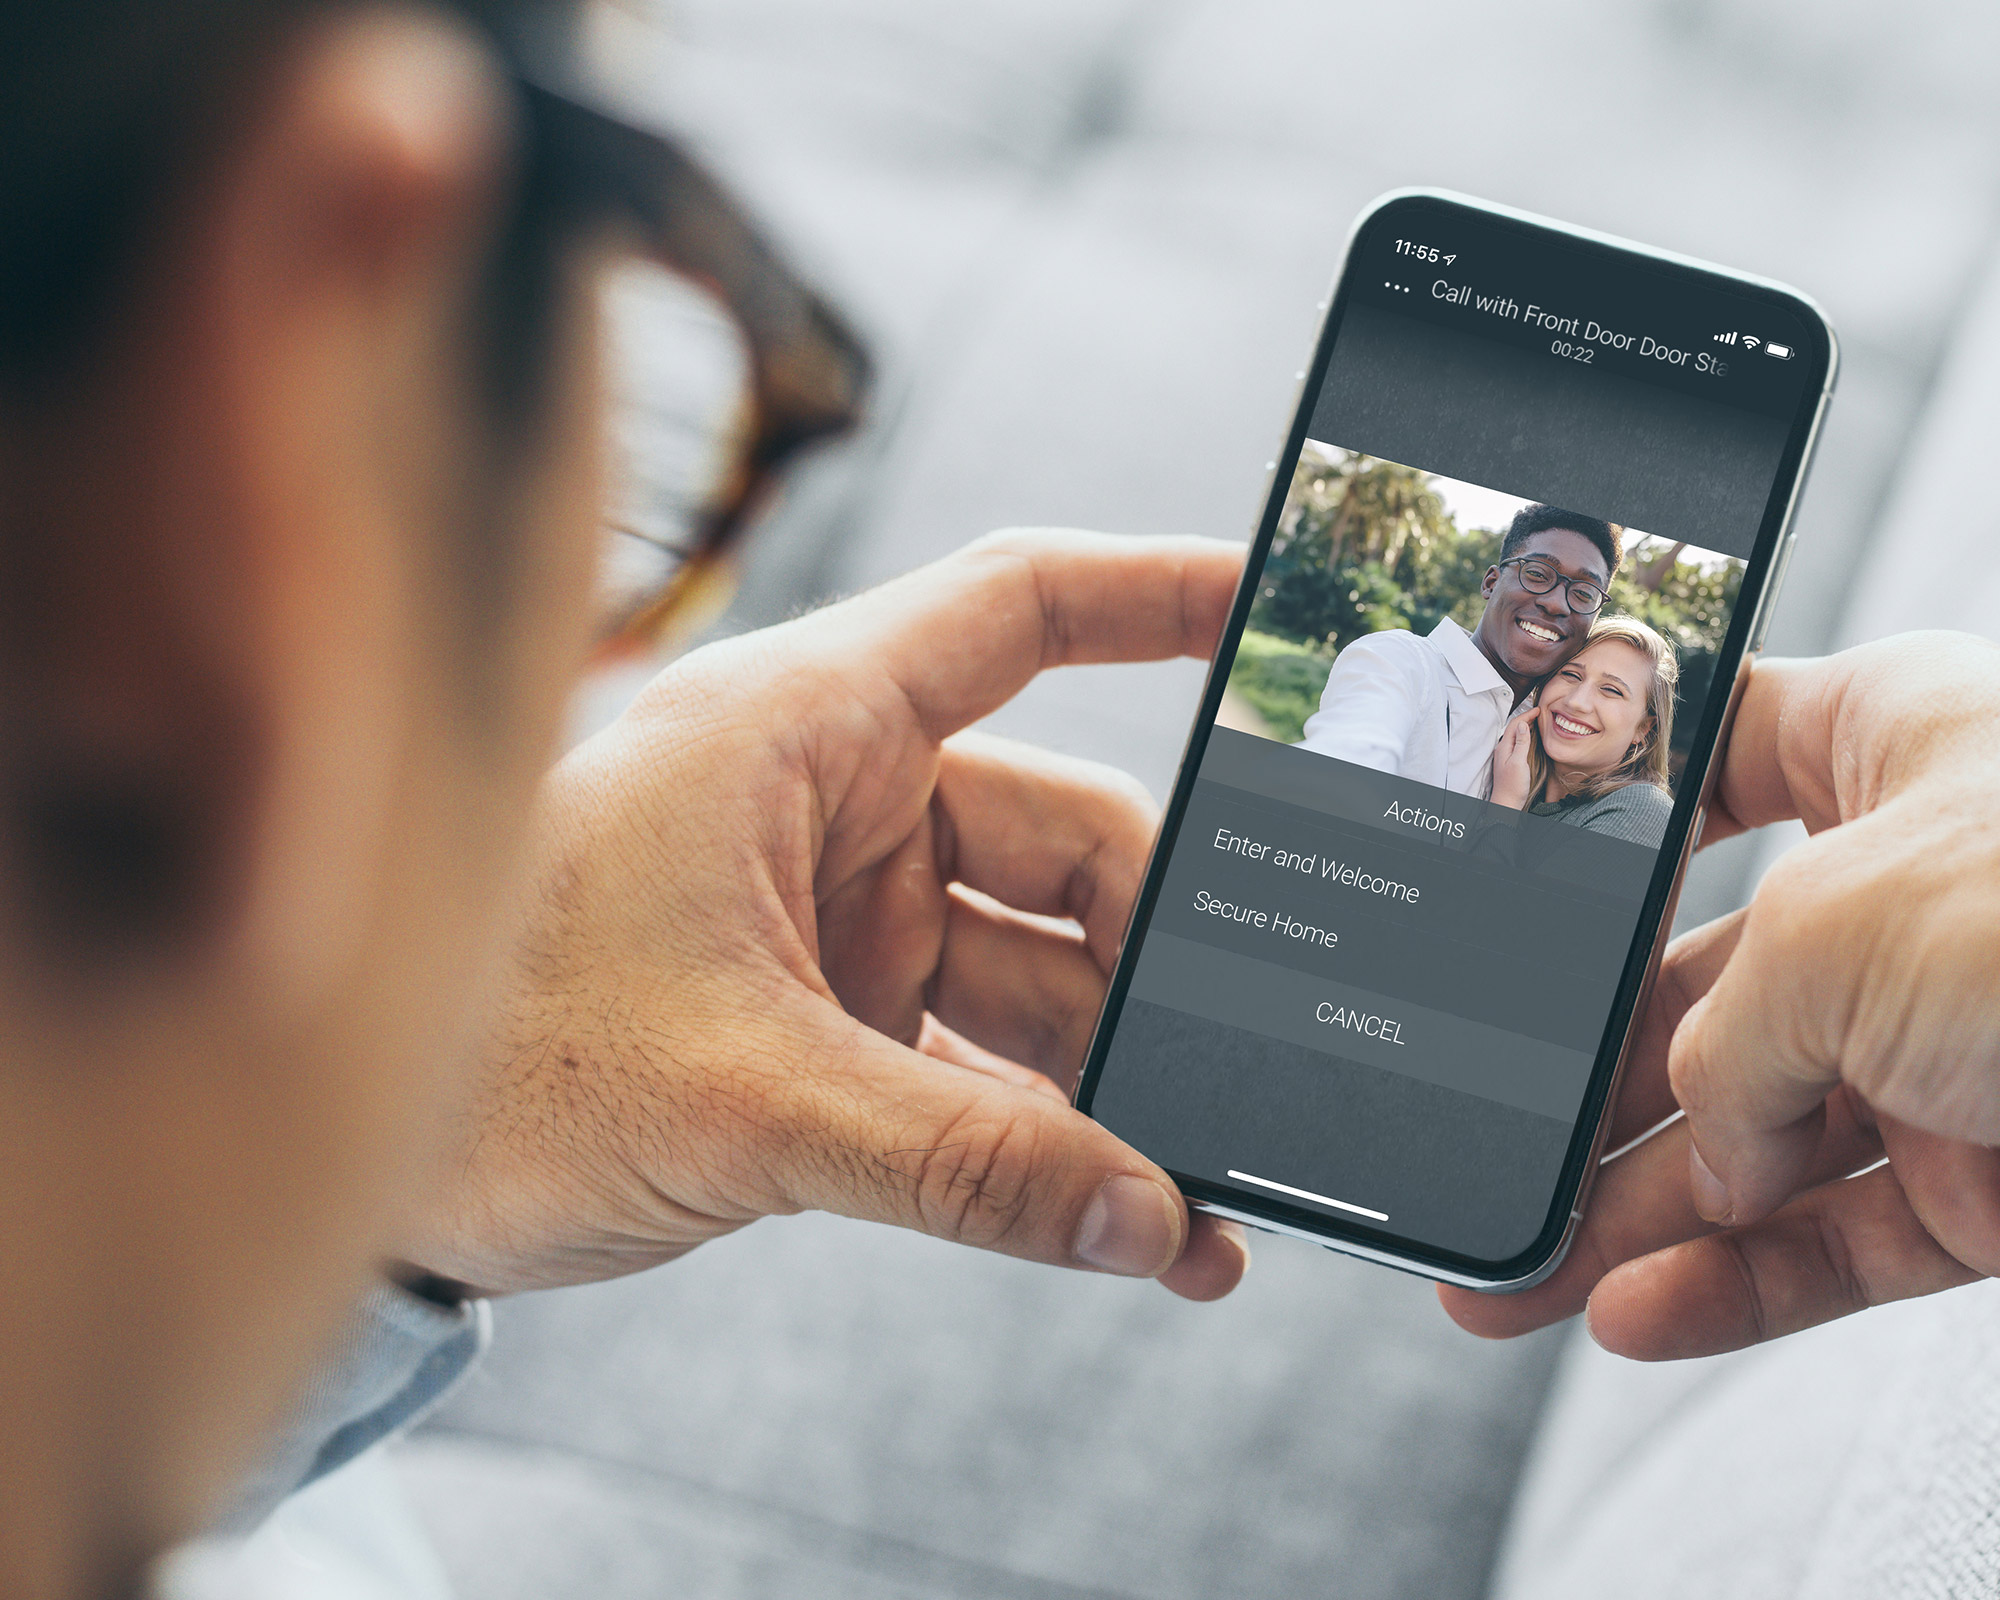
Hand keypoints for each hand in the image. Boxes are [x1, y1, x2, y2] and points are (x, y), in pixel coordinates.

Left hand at [407, 530, 1252, 1301]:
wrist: (367, 1166)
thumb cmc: (494, 1058)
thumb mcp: (742, 1096)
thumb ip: (957, 1158)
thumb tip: (1150, 1218)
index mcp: (800, 728)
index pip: (1016, 610)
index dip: (1155, 592)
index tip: (1273, 598)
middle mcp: (831, 800)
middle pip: (1066, 829)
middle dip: (1156, 950)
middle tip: (1236, 1065)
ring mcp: (836, 910)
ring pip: (1036, 957)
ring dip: (1114, 1069)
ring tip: (1191, 1185)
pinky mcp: (828, 1013)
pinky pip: (981, 1052)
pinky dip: (1046, 1128)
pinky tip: (1119, 1213)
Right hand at [1441, 633, 1999, 1357]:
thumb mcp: (1834, 937)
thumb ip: (1723, 1040)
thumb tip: (1701, 1150)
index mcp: (1886, 751)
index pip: (1716, 759)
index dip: (1613, 808)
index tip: (1515, 874)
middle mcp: (1909, 896)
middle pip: (1703, 996)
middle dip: (1581, 1086)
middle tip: (1484, 1143)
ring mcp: (1952, 1046)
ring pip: (1754, 1141)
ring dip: (1625, 1218)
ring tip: (1507, 1282)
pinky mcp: (1999, 1183)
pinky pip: (1840, 1239)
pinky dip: (1736, 1285)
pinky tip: (1634, 1312)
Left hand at [1488, 700, 1539, 809]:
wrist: (1507, 804)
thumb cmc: (1513, 786)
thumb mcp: (1519, 762)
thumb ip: (1521, 743)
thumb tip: (1523, 725)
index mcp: (1504, 747)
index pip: (1515, 725)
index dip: (1526, 715)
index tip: (1538, 710)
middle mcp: (1503, 749)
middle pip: (1514, 728)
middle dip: (1526, 718)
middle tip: (1539, 713)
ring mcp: (1505, 756)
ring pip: (1516, 736)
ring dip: (1526, 727)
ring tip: (1537, 722)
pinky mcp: (1510, 762)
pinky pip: (1517, 744)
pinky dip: (1525, 737)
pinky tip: (1531, 740)